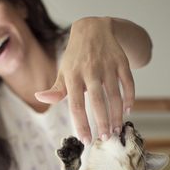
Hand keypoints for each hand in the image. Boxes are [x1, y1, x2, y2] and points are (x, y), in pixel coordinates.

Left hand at [35, 17, 134, 144]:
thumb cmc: (76, 57)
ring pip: (114, 95)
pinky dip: (130, 98)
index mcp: (73, 76)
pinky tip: (127, 111)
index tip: (86, 140)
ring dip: (117, 115)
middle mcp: (90, 70)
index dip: (81, 125)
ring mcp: (107, 65)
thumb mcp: (64, 71)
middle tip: (105, 139)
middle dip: (102, 123)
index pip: (76, 105)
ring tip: (116, 130)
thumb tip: (40, 98)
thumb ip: (56, 89)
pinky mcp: (121, 61)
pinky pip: (128, 83)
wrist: (93, 28)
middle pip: (97, 102)